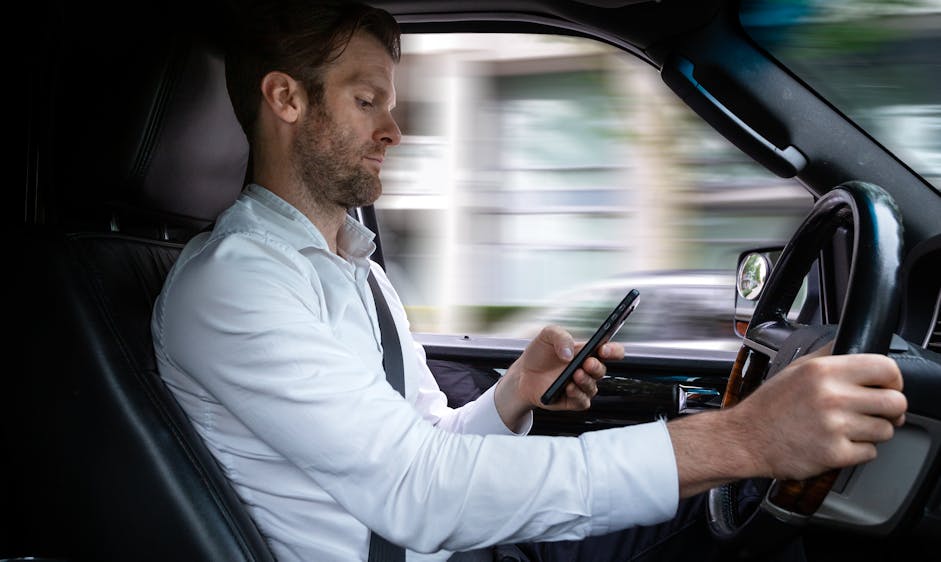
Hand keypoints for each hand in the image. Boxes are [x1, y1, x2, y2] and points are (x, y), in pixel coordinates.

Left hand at [494, 325, 624, 429]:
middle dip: (596, 367)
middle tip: (586, 362)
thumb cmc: (540, 353)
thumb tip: (569, 354)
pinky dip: (577, 395)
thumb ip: (560, 336)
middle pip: (602, 370)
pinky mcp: (572, 401)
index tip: (604, 349)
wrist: (523, 374)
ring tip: (575, 374)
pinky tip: (568, 387)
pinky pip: (582, 402)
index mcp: (588, 352)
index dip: (613, 350)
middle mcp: (587, 370)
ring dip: (585, 381)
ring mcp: (581, 387)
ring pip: (592, 387)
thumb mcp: (547, 336)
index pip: (612, 351)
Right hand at [668, 347, 907, 496]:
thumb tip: (855, 345)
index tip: (887, 387)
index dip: (893, 379)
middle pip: (895, 402)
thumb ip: (829, 355)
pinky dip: (858, 451)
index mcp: (824, 371)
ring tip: (848, 428)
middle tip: (876, 412)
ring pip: (886, 430)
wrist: (745, 439)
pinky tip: (837, 442)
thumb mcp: (796, 368)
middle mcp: (832, 396)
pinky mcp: (835, 454)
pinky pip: (870, 453)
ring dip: (872, 431)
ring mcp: (835, 427)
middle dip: (890, 409)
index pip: (886, 368)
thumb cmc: (769, 406)